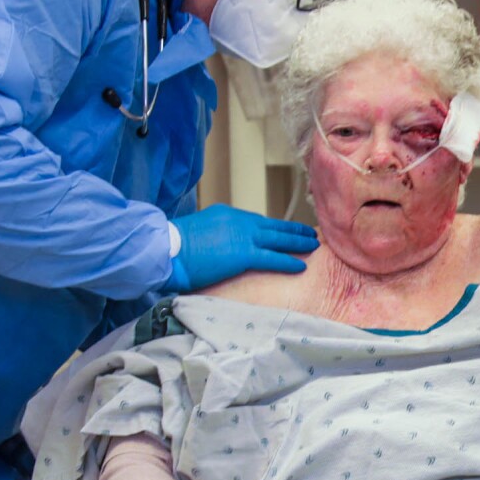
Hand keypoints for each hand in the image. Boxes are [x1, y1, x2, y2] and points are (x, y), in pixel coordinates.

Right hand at [166, 204, 317, 292]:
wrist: (166, 248)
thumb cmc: (173, 246)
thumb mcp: (197, 232)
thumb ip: (214, 236)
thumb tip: (218, 247)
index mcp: (226, 214)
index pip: (256, 222)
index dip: (273, 229)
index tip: (285, 232)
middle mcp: (239, 221)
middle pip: (273, 226)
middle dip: (293, 231)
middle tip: (310, 233)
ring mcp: (243, 236)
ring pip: (279, 239)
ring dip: (298, 243)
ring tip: (314, 246)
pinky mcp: (243, 254)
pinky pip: (273, 257)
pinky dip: (288, 261)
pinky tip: (301, 265)